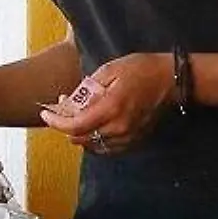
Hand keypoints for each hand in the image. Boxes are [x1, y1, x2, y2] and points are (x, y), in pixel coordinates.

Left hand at [38, 52, 173, 155]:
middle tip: (61, 111)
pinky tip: (92, 128)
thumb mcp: (109, 70)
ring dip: (80, 135)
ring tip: (76, 117)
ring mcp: (129, 136)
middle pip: (81, 138)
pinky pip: (108, 148)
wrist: (172, 80)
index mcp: (110, 108)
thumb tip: (69, 102)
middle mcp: (119, 127)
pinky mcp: (136, 140)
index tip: (45, 114)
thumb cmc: (140, 70)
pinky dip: (95, 141)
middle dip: (66, 126)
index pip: (75, 126)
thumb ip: (87, 88)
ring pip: (94, 146)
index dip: (56, 123)